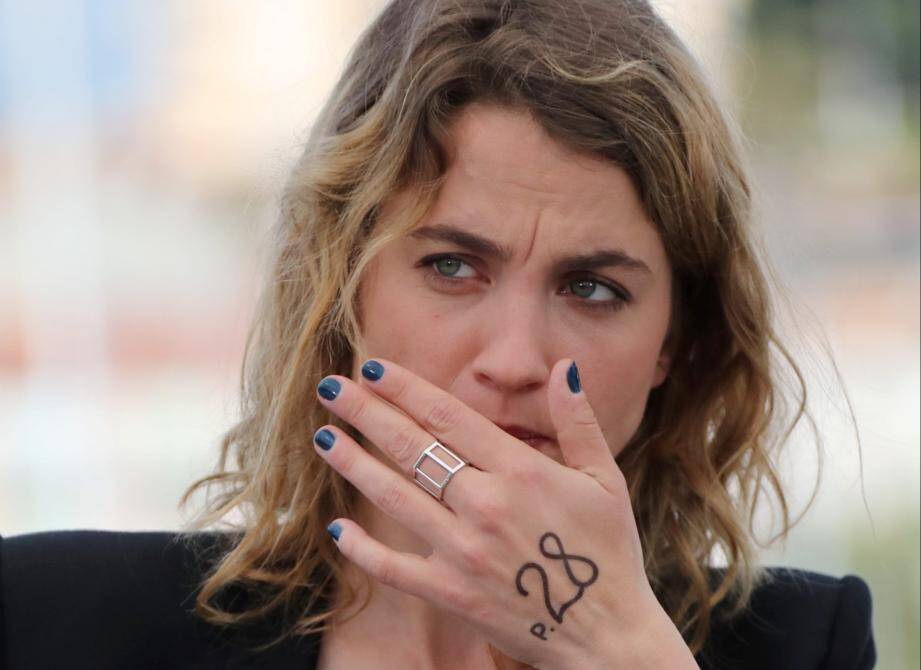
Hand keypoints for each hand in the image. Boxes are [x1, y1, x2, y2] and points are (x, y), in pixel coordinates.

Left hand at [313, 357, 691, 668]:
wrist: (607, 634)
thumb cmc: (608, 552)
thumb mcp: (605, 479)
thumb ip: (578, 422)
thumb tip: (565, 367)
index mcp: (521, 471)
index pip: (448, 417)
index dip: (405, 388)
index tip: (372, 368)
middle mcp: (486, 505)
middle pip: (412, 448)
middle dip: (365, 413)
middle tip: (330, 387)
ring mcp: (464, 551)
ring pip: (395, 498)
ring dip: (354, 465)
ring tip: (324, 438)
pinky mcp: (452, 594)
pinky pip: (394, 568)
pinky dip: (362, 549)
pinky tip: (337, 528)